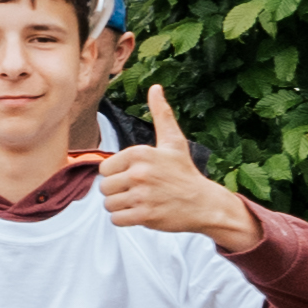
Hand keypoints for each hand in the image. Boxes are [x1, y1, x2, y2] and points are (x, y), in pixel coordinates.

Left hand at [98, 86, 250, 244]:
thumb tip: (156, 87)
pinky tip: (141, 212)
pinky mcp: (144, 215)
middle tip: (139, 191)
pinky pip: (116, 219)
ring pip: (109, 204)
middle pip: (104, 188)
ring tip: (141, 201)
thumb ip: (161, 114)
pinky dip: (126, 219)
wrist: (204, 203)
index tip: (137, 176)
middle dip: (118, 192)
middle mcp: (139, 172)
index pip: (104, 169)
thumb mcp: (173, 141)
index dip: (117, 174)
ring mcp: (142, 195)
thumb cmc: (184, 172)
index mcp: (140, 153)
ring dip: (121, 206)